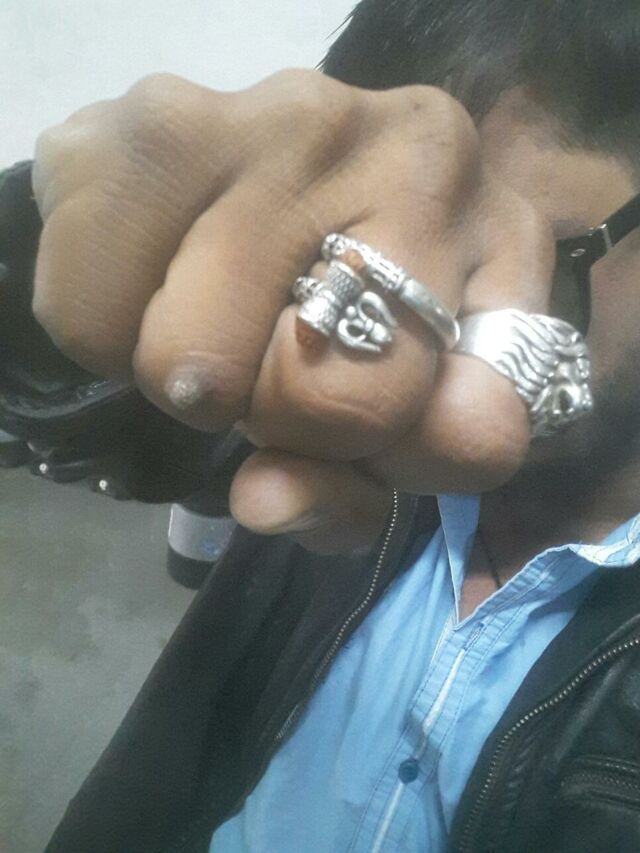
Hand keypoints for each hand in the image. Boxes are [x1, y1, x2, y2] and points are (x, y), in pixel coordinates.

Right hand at [32, 70, 553, 552]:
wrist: (246, 179)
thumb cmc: (340, 307)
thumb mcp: (385, 416)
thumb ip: (350, 491)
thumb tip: (262, 499)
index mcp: (499, 238)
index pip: (477, 428)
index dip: (401, 465)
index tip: (369, 434)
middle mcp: (418, 155)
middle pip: (327, 399)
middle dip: (281, 418)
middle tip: (271, 361)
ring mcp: (283, 119)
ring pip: (193, 360)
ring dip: (188, 378)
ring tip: (211, 314)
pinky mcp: (152, 118)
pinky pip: (89, 312)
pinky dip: (105, 335)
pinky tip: (150, 282)